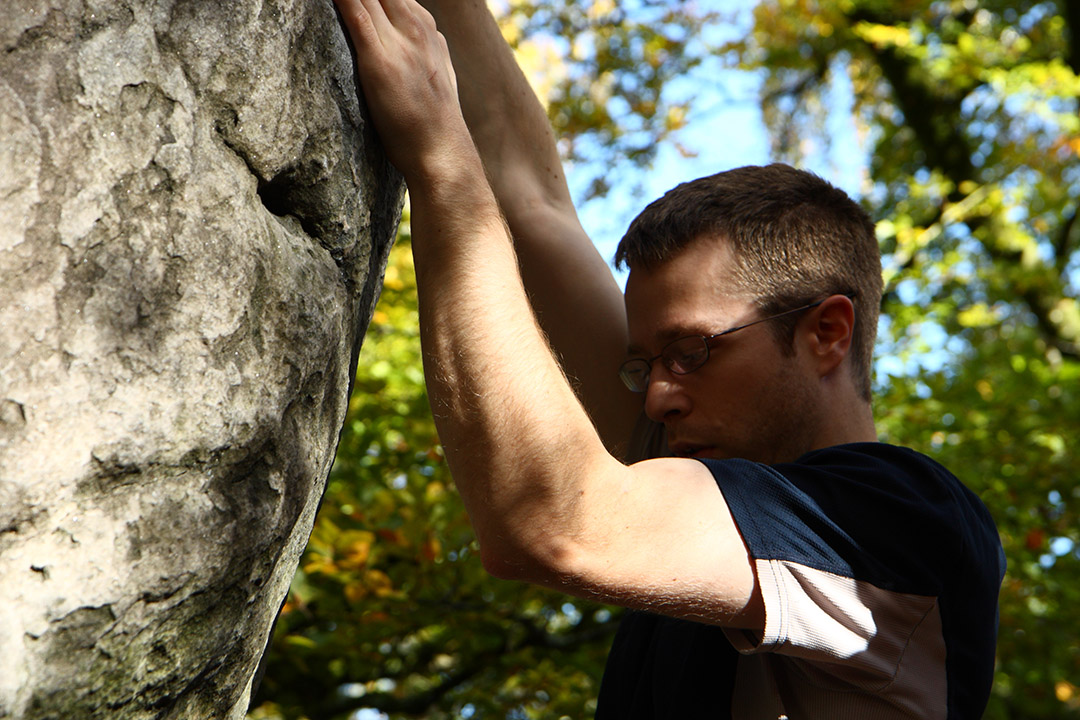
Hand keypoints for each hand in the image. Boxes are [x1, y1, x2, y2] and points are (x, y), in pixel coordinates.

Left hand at [333, 0, 472, 181]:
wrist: (443, 151)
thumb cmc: (435, 123)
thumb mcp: (439, 74)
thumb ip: (423, 50)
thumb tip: (410, 38)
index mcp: (428, 31)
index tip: (362, 5)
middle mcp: (416, 29)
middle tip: (341, 2)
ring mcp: (400, 44)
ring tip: (330, 0)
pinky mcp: (381, 63)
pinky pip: (357, 16)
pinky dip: (343, 2)